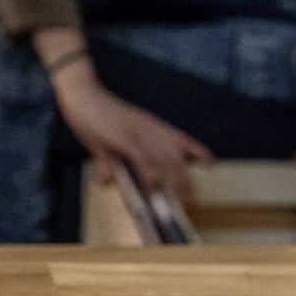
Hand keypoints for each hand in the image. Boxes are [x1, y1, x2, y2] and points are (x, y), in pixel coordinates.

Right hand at [50, 54, 212, 204]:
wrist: (83, 95)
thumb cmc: (94, 116)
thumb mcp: (105, 142)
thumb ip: (108, 163)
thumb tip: (107, 182)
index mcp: (150, 126)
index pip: (180, 139)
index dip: (198, 152)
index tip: (212, 166)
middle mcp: (150, 129)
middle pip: (177, 155)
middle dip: (187, 178)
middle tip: (192, 199)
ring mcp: (138, 132)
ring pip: (165, 159)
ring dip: (176, 181)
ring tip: (182, 200)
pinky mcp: (124, 137)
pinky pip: (142, 159)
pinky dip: (149, 176)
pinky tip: (152, 190)